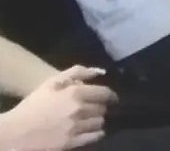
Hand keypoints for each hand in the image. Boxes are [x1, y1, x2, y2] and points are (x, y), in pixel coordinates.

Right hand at [0, 66, 115, 150]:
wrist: (14, 133)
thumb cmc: (32, 105)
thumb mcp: (51, 82)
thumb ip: (77, 72)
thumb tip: (100, 71)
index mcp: (75, 93)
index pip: (105, 93)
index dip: (110, 95)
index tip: (111, 98)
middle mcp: (79, 109)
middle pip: (102, 108)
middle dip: (100, 108)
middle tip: (95, 109)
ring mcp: (76, 127)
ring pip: (99, 122)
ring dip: (97, 120)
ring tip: (90, 120)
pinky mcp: (72, 142)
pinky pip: (94, 137)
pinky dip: (96, 133)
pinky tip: (90, 131)